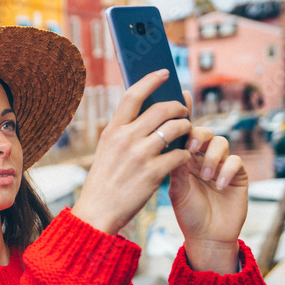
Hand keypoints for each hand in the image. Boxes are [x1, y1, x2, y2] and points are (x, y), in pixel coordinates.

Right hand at [71, 70, 191, 234]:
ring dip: (187, 128)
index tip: (164, 73)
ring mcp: (140, 155)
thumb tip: (148, 113)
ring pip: (176, 128)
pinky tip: (183, 158)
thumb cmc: (104, 182)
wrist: (97, 212)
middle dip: (179, 107)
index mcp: (112, 130)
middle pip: (162, 108)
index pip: (133, 95)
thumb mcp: (107, 151)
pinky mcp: (153, 173)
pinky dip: (185, 155)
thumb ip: (124, 132)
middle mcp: (126, 138)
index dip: (150, 80)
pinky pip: (180, 154)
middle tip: (184, 111)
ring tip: (187, 134)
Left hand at [169, 91, 247, 273]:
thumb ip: (175, 165)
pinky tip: (218, 184)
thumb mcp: (176, 188)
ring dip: (212, 156)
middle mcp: (203, 156)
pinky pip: (236, 161)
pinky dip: (226, 170)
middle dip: (198, 136)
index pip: (184, 131)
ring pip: (221, 143)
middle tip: (191, 148)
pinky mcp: (238, 175)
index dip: (184, 113)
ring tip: (205, 175)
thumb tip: (170, 141)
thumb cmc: (187, 212)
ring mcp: (222, 164)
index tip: (181, 96)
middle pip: (204, 132)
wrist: (206, 236)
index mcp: (185, 157)